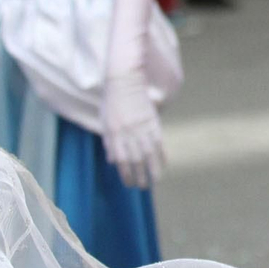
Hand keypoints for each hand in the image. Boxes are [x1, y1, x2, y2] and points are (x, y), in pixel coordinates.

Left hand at [102, 72, 163, 188]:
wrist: (125, 80)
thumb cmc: (112, 101)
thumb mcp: (105, 122)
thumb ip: (109, 142)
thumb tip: (113, 161)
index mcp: (115, 133)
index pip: (121, 160)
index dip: (126, 174)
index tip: (129, 184)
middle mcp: (129, 132)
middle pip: (136, 159)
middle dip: (140, 176)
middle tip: (143, 187)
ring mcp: (142, 127)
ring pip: (149, 153)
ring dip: (153, 169)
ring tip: (155, 181)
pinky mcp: (153, 120)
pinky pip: (159, 141)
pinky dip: (162, 153)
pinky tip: (163, 164)